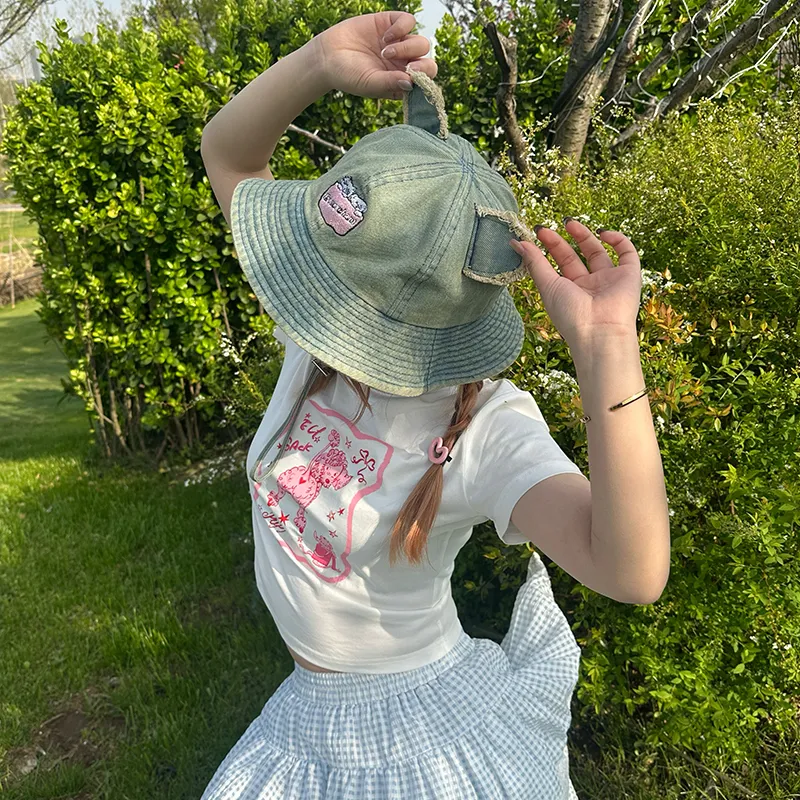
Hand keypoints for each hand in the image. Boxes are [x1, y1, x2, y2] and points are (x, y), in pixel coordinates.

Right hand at [310, 12, 436, 99]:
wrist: (327, 56)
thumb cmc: (348, 76)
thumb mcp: (369, 84)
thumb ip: (390, 84)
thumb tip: (411, 83)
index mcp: (402, 81)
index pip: (425, 81)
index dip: (425, 78)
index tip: (411, 76)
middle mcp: (403, 63)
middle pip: (428, 62)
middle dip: (421, 64)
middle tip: (406, 66)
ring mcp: (399, 43)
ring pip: (420, 43)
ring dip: (406, 47)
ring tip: (384, 51)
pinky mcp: (390, 23)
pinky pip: (408, 21)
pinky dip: (402, 27)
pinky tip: (386, 36)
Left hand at [510, 220, 642, 348]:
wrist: (599, 332)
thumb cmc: (571, 315)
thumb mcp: (548, 285)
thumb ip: (534, 262)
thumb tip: (516, 242)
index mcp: (570, 291)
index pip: (559, 263)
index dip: (549, 246)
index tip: (537, 231)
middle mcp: (589, 285)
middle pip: (575, 257)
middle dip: (562, 241)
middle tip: (549, 227)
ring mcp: (609, 280)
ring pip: (598, 252)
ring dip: (585, 236)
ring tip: (569, 223)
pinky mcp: (629, 276)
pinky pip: (627, 253)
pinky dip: (618, 240)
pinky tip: (602, 233)